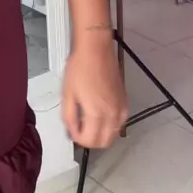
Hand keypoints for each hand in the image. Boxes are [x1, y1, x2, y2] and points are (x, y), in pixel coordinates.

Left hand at [62, 34, 127, 148]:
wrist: (95, 49)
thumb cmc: (80, 67)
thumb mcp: (67, 94)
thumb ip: (69, 117)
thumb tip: (72, 131)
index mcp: (97, 113)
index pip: (91, 141)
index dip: (79, 140)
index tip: (73, 132)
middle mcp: (112, 114)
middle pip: (105, 142)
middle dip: (91, 141)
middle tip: (80, 131)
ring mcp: (121, 108)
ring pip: (114, 134)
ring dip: (102, 135)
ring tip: (89, 123)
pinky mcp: (125, 101)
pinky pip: (120, 123)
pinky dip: (111, 126)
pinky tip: (101, 117)